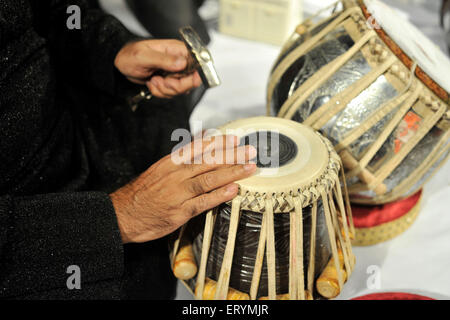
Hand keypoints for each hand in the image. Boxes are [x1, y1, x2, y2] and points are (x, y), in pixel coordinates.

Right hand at [110, 136, 256, 242]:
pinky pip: (202, 202)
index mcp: (171, 162)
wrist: (122, 214)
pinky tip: (233, 190)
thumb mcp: (159, 169)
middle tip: (251, 151)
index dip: (220, 142)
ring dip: (231, 173)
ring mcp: (177, 193)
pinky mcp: (179, 211)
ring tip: (250, 168)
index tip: (236, 139)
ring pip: (208, 179)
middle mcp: (175, 174)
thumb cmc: (143, 193)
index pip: (199, 147)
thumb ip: (181, 159)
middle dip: (232, 155)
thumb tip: (203, 144)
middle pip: (208, 161)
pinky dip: (219, 195)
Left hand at [114, 39, 201, 97]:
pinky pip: (172, 93)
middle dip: (175, 86)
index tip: (187, 80)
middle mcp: (179, 61)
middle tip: (161, 81)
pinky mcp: (170, 81)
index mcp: (177, 50)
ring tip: (153, 80)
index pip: (197, 63)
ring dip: (165, 89)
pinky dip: (161, 92)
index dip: (194, 75)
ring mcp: (175, 72)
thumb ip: (164, 59)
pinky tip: (152, 83)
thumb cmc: (130, 55)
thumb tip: (182, 62)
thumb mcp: (145, 56)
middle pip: (191, 80)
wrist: (121, 64)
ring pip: (181, 89)